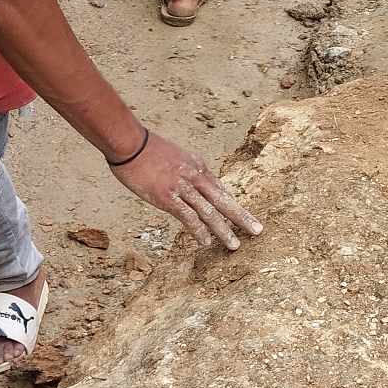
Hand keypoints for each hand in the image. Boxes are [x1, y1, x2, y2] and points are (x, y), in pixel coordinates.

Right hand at [111, 129, 262, 250]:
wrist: (129, 142)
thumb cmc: (144, 148)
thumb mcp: (172, 155)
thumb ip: (182, 168)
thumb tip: (184, 181)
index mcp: (197, 165)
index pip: (219, 188)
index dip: (231, 204)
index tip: (242, 216)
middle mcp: (195, 176)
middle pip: (223, 199)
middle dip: (241, 216)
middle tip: (258, 230)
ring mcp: (182, 187)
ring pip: (210, 211)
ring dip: (223, 230)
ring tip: (235, 245)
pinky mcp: (168, 197)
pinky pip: (188, 217)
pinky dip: (199, 231)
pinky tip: (206, 243)